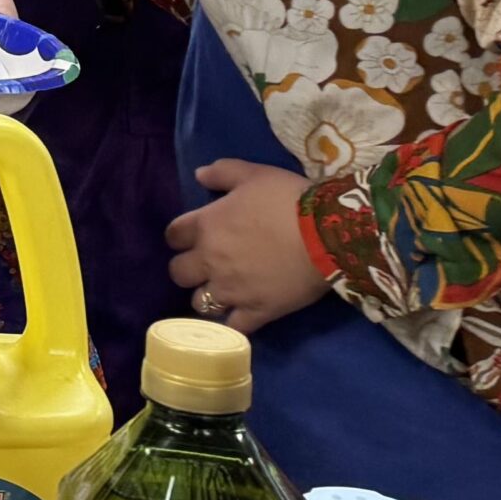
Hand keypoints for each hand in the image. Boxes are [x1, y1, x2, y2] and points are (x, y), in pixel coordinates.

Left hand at [164, 159, 331, 331]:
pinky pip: (233, 327)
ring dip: (208, 296)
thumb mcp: (254, 174)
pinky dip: (233, 324)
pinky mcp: (257, 311)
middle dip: (189, 268)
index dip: (181, 236)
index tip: (194, 236)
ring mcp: (232, 290)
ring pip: (200, 303)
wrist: (327, 234)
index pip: (172, 235)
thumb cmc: (288, 199)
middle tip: (208, 264)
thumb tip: (199, 175)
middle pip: (178, 272)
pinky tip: (241, 316)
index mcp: (206, 225)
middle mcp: (210, 260)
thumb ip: (222, 172)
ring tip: (224, 291)